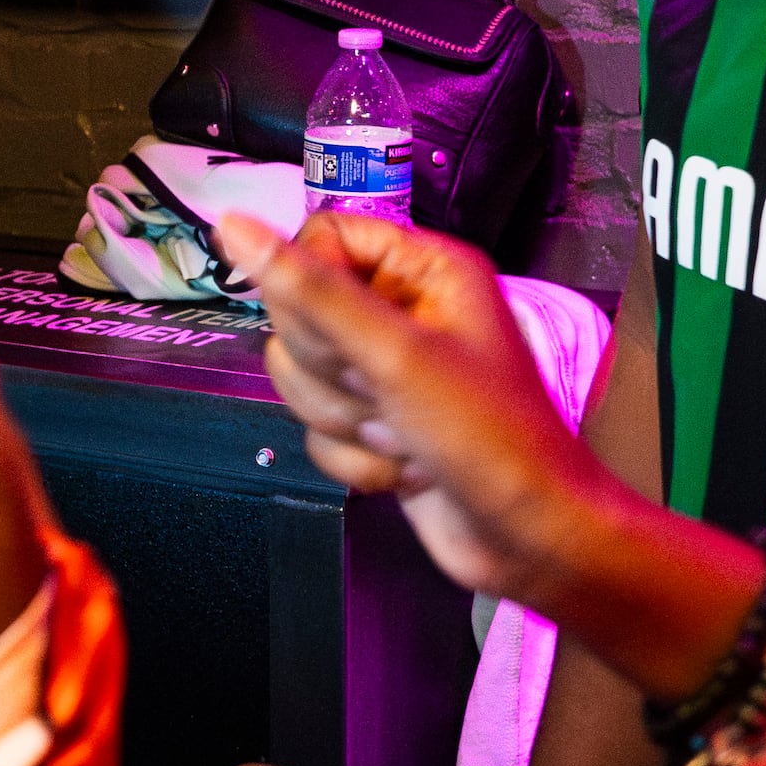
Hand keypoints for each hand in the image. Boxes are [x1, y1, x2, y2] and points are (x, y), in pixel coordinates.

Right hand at [214, 214, 763, 698]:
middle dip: (330, 370)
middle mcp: (405, 310)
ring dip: (342, 418)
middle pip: (298, 310)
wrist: (530, 540)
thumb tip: (235, 225)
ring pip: (299, 374)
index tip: (337, 331)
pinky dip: (353, 455)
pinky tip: (406, 467)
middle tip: (383, 391)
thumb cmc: (493, 441)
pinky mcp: (376, 421)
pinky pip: (316, 424)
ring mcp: (388, 369)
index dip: (310, 286)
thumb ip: (310, 292)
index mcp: (424, 268)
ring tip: (402, 435)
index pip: (320, 237)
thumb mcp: (395, 356)